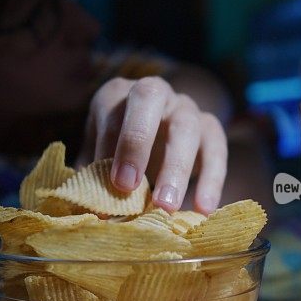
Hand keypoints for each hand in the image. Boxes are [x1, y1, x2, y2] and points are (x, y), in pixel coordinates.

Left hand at [77, 77, 227, 214]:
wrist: (161, 128)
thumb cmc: (120, 146)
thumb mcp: (102, 152)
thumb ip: (92, 173)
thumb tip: (84, 206)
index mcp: (117, 94)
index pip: (112, 114)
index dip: (108, 150)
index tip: (111, 185)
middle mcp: (153, 91)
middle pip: (148, 100)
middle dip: (136, 142)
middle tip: (128, 186)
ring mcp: (185, 107)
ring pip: (186, 126)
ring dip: (175, 168)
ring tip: (166, 207)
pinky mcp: (211, 126)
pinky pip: (217, 148)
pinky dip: (211, 179)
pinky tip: (203, 209)